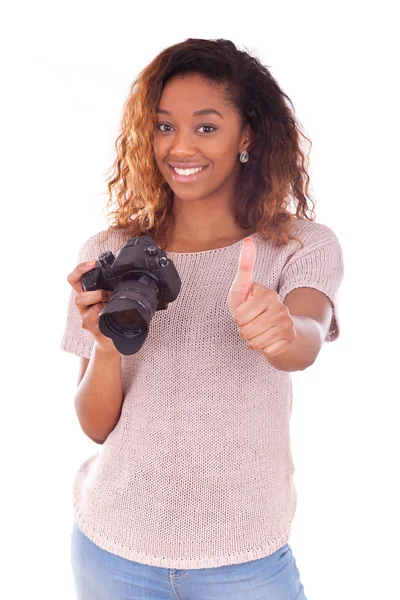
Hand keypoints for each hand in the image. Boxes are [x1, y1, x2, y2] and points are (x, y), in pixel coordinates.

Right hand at [67, 260, 118, 354]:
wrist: (112, 338)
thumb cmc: (111, 314)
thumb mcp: (110, 297)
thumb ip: (112, 286)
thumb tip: (128, 270)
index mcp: (86, 294)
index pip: (73, 279)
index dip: (80, 269)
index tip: (93, 263)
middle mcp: (83, 306)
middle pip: (77, 296)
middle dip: (95, 292)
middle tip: (108, 294)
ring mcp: (86, 318)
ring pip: (82, 303)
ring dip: (98, 300)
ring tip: (109, 304)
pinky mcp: (92, 328)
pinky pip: (93, 318)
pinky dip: (102, 313)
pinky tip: (110, 314)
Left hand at [227, 238, 296, 358]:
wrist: (277, 327)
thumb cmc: (252, 306)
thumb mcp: (243, 287)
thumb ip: (245, 266)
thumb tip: (249, 240)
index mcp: (267, 294)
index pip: (238, 316)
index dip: (237, 318)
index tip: (246, 310)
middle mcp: (280, 307)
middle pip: (246, 331)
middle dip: (244, 330)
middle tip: (252, 323)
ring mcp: (287, 323)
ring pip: (255, 343)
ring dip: (252, 341)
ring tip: (258, 331)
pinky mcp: (291, 338)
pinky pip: (266, 351)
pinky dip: (263, 349)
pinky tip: (269, 339)